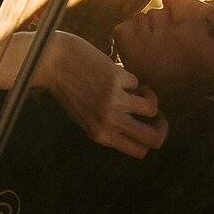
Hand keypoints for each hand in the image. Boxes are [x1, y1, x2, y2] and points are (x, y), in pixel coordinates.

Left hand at [44, 31, 167, 158]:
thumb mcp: (85, 117)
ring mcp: (115, 100)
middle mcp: (109, 121)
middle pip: (154, 137)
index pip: (139, 152)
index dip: (148, 140)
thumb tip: (141, 127)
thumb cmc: (67, 89)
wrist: (51, 61)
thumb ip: (109, 126)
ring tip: (136, 89)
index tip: (147, 126)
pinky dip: (130, 78)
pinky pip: (138, 82)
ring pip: (152, 108)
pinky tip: (114, 73)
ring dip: (149, 97)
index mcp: (100, 135)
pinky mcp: (118, 78)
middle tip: (156, 114)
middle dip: (162, 126)